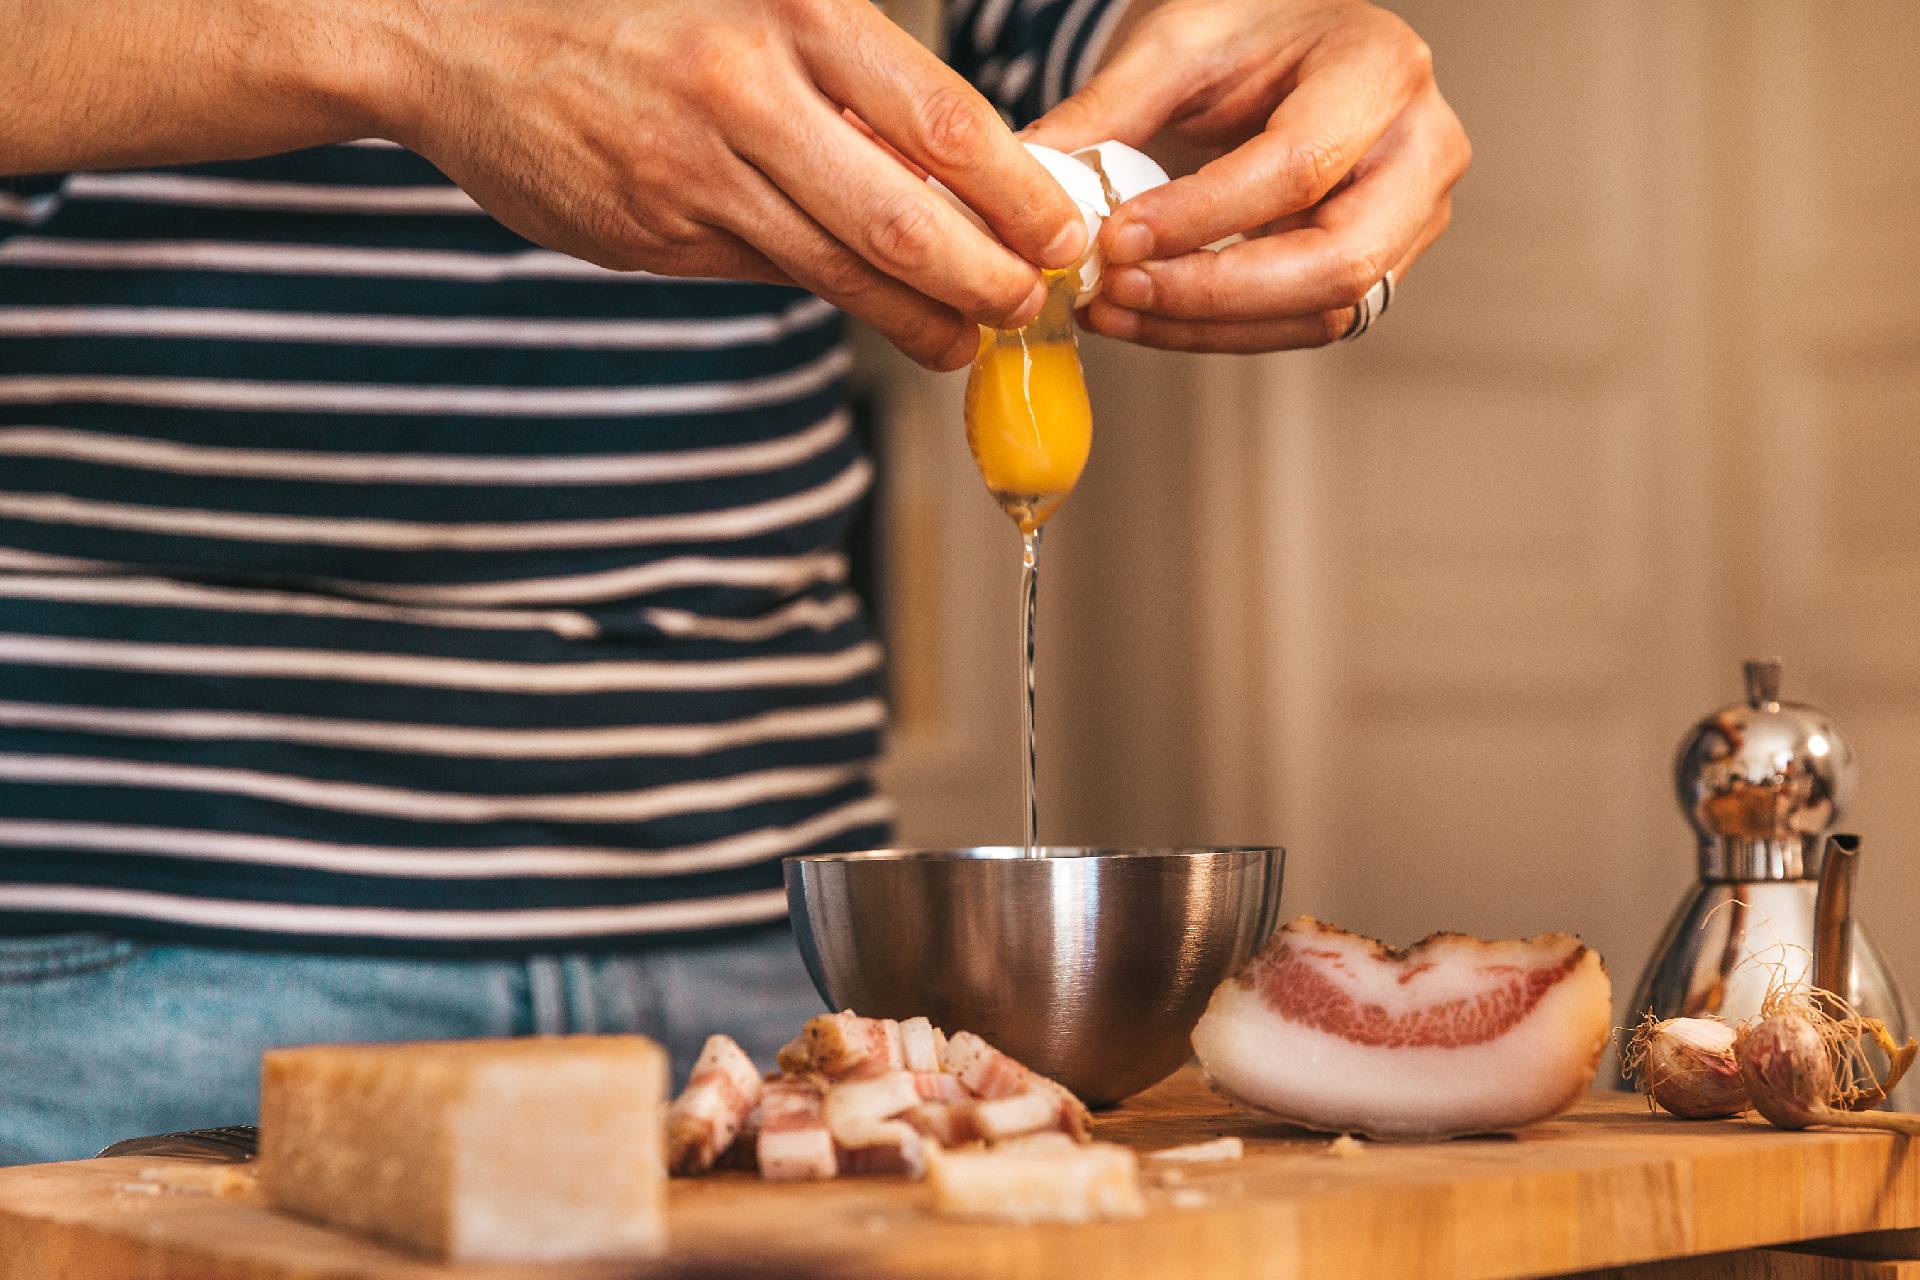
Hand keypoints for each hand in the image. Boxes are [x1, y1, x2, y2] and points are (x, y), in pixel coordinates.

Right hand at [377, 0, 1089, 367]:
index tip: (1064, 232)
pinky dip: (834, 299)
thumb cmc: (624, 10)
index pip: (941, 119)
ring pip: (841, 269)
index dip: (1017, 192)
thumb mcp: (743, 2)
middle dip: (989, 278)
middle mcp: (747, 91)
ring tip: (971, 339)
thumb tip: (950, 169)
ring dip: (923, 317)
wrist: (449, 35)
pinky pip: (767, 276)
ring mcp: (695, 173)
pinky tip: (879, 313)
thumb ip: (840, 79)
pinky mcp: (656, 234)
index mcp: (792, 13)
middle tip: (1033, 304)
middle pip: (904, 216)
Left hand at [1021, 0, 1468, 352]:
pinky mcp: (1381, 267)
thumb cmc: (1246, 34)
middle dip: (1214, 293)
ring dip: (1208, 326)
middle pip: (1337, 261)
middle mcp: (1421, 150)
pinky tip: (1147, 317)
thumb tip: (1031, 174)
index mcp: (1381, 70)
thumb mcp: (1173, 46)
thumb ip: (1106, 111)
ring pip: (1324, 311)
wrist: (1286, 49)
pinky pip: (1305, 324)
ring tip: (1113, 310)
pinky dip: (1220, 331)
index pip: (1298, 168)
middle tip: (1117, 291)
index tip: (1114, 239)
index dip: (1201, 218)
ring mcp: (1412, 218)